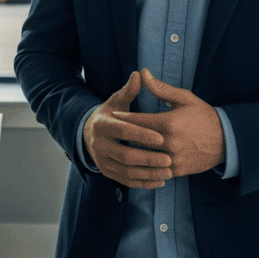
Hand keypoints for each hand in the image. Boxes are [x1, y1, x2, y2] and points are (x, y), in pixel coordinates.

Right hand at [83, 71, 173, 188]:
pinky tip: (160, 181)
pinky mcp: (107, 172)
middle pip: (125, 155)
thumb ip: (129, 91)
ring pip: (126, 171)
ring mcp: (102, 160)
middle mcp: (98, 144)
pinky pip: (126, 181)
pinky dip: (143, 183)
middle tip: (169, 159)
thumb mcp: (117, 101)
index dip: (142, 134)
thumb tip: (139, 74)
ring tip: (168, 171)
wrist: (90, 133)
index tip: (161, 137)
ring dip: (148, 173)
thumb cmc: (111, 115)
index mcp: (102, 124)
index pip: (123, 130)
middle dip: (148, 158)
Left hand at [112, 68, 224, 177]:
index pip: (138, 120)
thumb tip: (143, 73)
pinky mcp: (178, 170)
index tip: (113, 115)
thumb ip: (160, 89)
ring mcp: (174, 158)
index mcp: (169, 123)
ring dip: (133, 152)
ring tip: (120, 146)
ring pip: (145, 157)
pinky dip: (147, 163)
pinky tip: (138, 159)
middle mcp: (170, 142)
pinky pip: (156, 168)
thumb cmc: (204, 116)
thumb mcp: (184, 98)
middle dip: (125, 135)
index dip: (124, 117)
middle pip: (138, 140)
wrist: (226, 141)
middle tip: (111, 131)